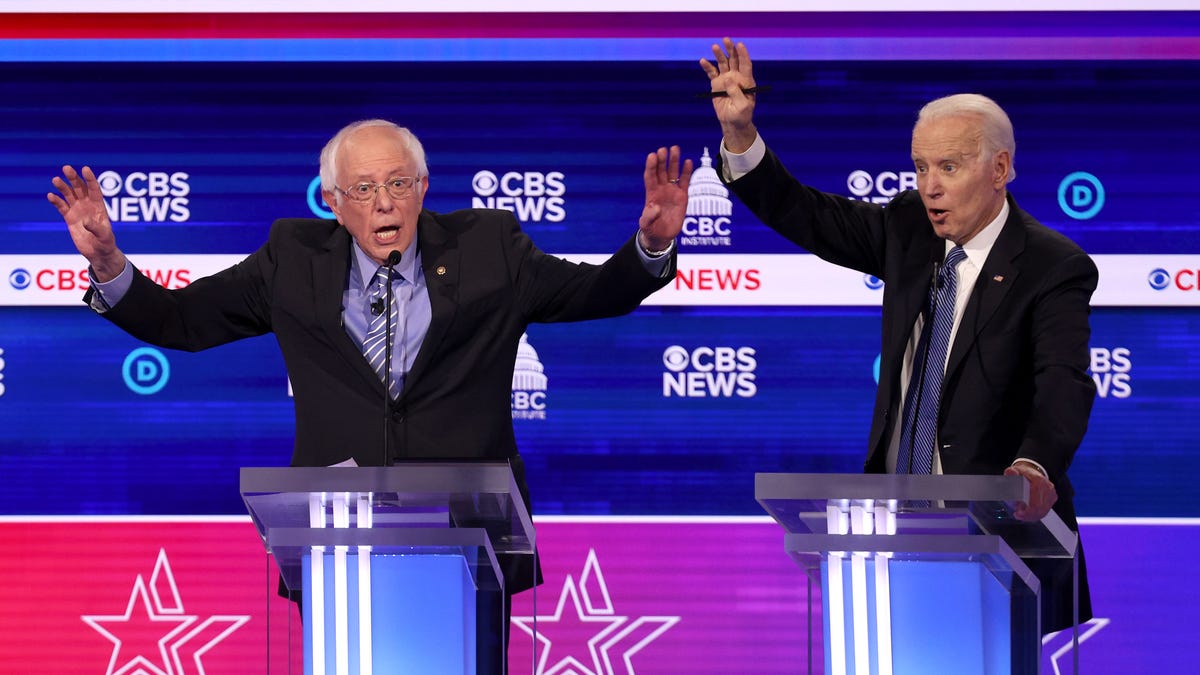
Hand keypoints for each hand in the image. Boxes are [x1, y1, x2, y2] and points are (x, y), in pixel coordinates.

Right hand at [48, 165, 124, 281]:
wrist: (98, 252)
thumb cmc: (105, 243)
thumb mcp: (105, 236)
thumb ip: (96, 228)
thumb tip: (85, 221)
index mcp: (99, 206)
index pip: (94, 189)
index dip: (90, 179)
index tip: (85, 169)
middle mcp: (88, 205)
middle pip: (80, 188)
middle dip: (73, 178)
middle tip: (66, 168)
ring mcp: (78, 210)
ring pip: (69, 195)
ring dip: (62, 187)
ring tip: (56, 180)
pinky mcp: (69, 218)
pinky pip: (61, 207)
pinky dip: (56, 201)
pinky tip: (51, 196)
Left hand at [637, 146, 692, 250]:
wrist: (662, 236)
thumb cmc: (651, 229)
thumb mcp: (646, 225)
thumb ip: (649, 216)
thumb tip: (655, 207)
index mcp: (651, 193)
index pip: (650, 176)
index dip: (651, 166)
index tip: (652, 155)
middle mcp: (661, 189)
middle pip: (661, 171)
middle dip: (662, 160)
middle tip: (663, 149)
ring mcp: (672, 191)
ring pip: (673, 173)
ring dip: (674, 161)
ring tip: (675, 149)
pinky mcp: (682, 196)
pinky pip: (684, 181)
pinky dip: (686, 172)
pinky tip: (688, 161)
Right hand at [699, 37, 758, 152]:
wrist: (732, 122)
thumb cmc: (742, 115)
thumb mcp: (742, 106)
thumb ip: (736, 92)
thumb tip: (727, 78)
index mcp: (746, 80)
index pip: (745, 64)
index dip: (743, 54)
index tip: (740, 45)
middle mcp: (736, 76)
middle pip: (734, 59)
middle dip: (730, 49)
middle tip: (726, 40)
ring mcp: (726, 79)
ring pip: (723, 63)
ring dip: (719, 55)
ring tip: (714, 47)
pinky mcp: (717, 84)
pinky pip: (712, 73)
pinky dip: (707, 67)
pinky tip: (703, 61)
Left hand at [1005, 463, 1057, 521]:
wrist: (1032, 472)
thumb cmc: (1023, 473)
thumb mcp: (1014, 471)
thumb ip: (1011, 473)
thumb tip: (1011, 473)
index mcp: (1038, 481)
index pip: (1036, 502)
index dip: (1027, 512)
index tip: (1018, 513)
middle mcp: (1047, 488)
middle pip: (1040, 509)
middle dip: (1028, 515)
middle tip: (1018, 514)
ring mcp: (1051, 493)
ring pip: (1043, 512)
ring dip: (1031, 516)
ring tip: (1021, 514)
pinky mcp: (1052, 498)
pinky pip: (1044, 510)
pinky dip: (1035, 514)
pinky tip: (1027, 513)